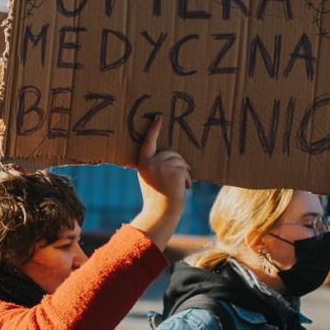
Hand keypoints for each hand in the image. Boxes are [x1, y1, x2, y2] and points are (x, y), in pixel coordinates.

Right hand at [130, 116, 191, 249]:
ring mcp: (162, 166)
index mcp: (142, 163)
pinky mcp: (174, 170)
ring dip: (183, 172)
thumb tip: (169, 155)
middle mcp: (151, 162)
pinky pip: (185, 169)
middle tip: (176, 181)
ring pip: (180, 160)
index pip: (148, 143)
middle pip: (170, 153)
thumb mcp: (149, 178)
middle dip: (177, 164)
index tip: (158, 117)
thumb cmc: (156, 197)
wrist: (161, 212)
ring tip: (179, 186)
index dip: (153, 130)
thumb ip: (154, 165)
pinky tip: (184, 188)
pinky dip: (187, 179)